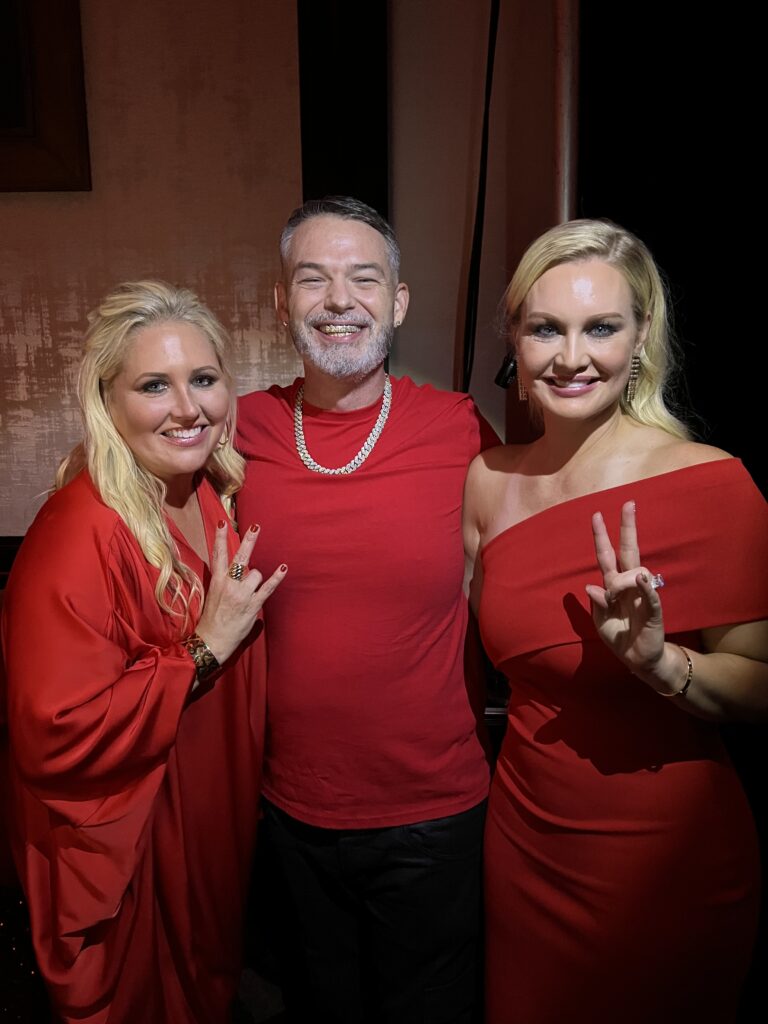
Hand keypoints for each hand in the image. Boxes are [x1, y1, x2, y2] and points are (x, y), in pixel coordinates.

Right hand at [195, 523, 286, 663]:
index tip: (222, 523)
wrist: (211, 639)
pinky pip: (268, 587)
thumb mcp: (213, 594)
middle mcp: (229, 584)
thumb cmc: (212, 618)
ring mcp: (241, 594)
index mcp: (217, 581)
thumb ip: (223, 580)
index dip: (220, 538)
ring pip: (256, 573)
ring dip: (256, 579)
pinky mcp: (252, 604)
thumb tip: (236, 570)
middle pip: (240, 557)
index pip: (217, 555)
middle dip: (248, 541)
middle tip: (256, 527)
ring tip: (249, 591)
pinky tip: (283, 567)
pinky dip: (277, 577)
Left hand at [585, 501, 665, 673]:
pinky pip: (651, 595)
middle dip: (627, 527)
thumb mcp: (600, 621)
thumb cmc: (620, 636)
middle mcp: (629, 585)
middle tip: (628, 504)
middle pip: (629, 550)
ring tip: (615, 600)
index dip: (601, 537)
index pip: (607, 555)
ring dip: (620, 583)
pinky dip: (645, 588)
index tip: (597, 515)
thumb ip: (596, 604)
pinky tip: (641, 580)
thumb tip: (591, 586)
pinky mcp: (654, 611)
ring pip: (634, 572)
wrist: (639, 659)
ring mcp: (643, 594)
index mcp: (614, 586)